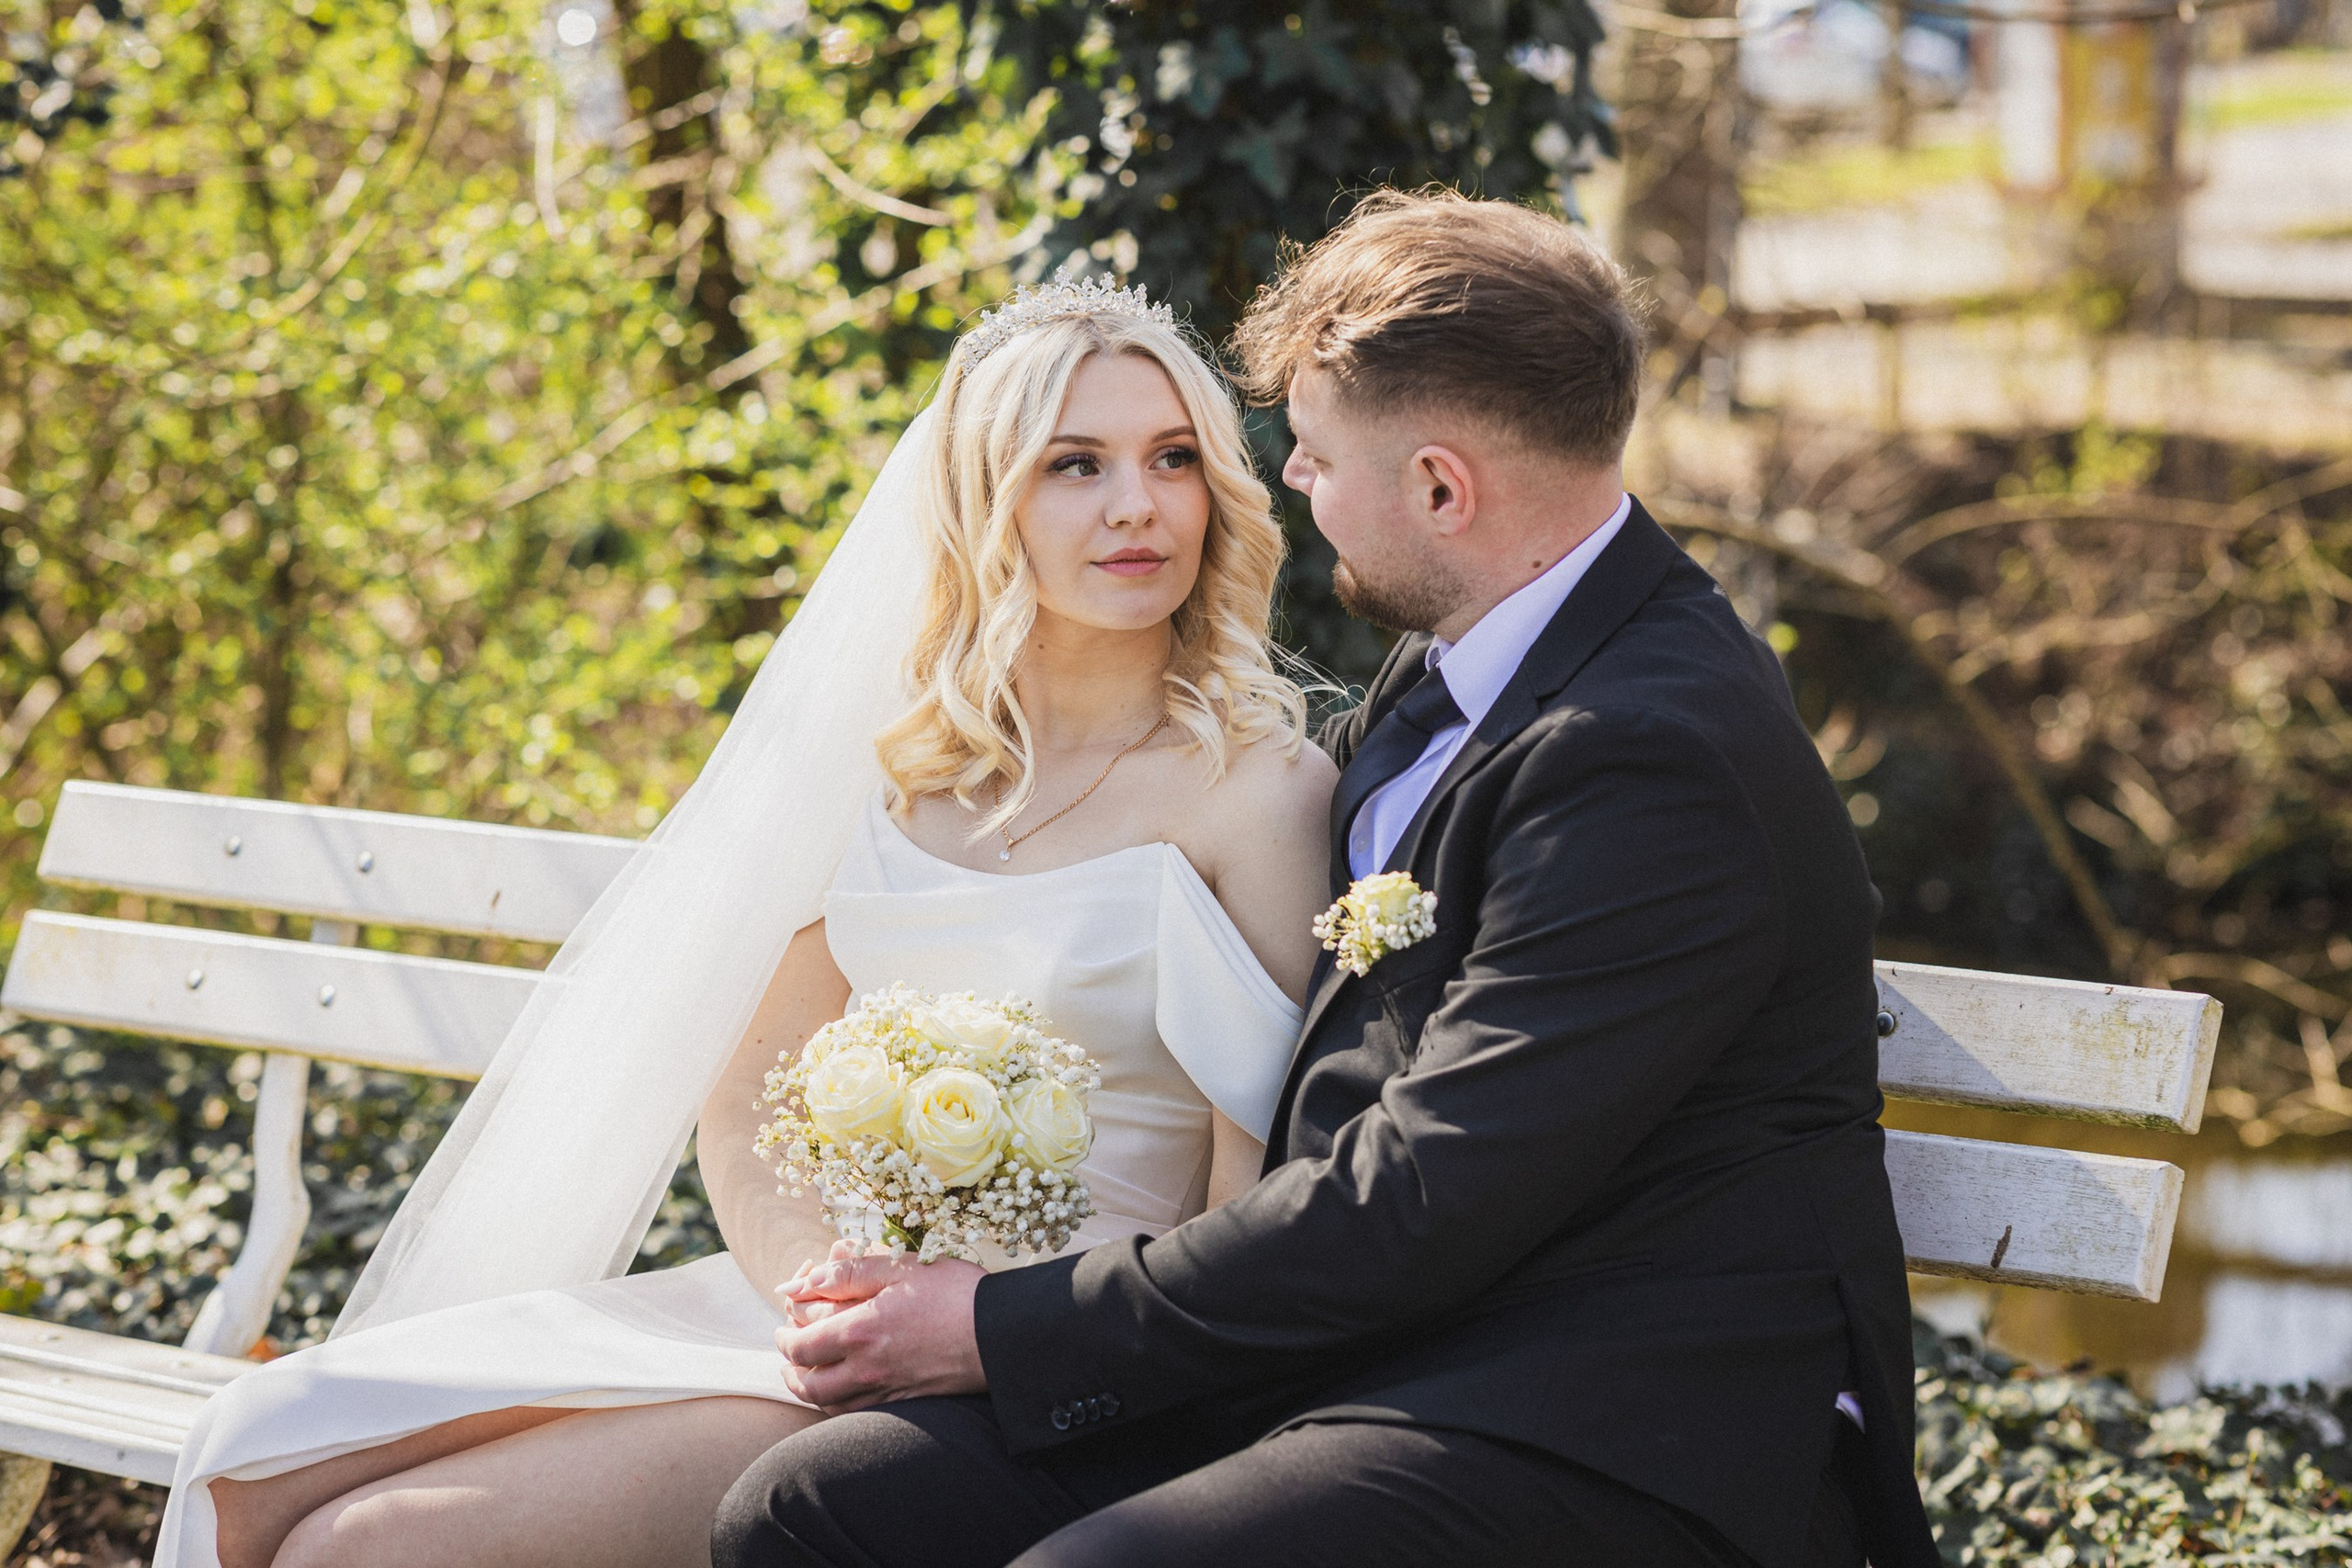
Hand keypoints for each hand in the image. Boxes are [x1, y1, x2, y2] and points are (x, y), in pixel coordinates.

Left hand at [775, 1252, 986, 1412]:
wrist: (1000, 1334)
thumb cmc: (955, 1294)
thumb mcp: (901, 1267)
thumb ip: (848, 1273)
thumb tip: (802, 1283)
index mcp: (859, 1330)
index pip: (800, 1343)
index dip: (785, 1332)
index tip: (786, 1318)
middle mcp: (865, 1367)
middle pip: (806, 1381)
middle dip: (788, 1364)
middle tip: (786, 1347)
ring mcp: (884, 1389)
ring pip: (827, 1403)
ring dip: (807, 1388)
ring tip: (803, 1372)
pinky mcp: (904, 1401)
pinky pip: (855, 1412)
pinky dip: (836, 1404)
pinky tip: (840, 1391)